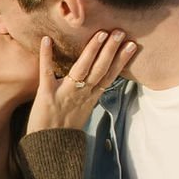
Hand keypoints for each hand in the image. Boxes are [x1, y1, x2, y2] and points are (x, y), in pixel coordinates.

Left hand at [24, 30, 139, 134]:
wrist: (48, 146)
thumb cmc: (65, 128)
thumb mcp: (84, 109)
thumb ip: (91, 91)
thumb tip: (98, 76)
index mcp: (91, 97)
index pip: (110, 76)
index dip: (122, 61)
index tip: (131, 45)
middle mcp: (81, 94)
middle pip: (100, 70)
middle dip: (110, 50)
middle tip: (119, 32)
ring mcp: (65, 93)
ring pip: (81, 69)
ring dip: (91, 51)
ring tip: (100, 34)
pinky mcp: (46, 93)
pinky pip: (47, 72)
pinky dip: (46, 56)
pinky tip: (46, 39)